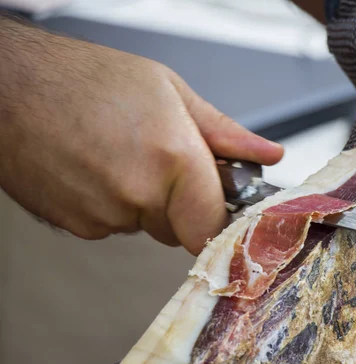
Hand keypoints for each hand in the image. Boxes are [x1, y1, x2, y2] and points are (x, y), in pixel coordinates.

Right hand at [0, 17, 282, 254]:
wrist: (10, 88)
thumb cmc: (84, 79)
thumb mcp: (169, 91)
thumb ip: (225, 134)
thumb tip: (266, 154)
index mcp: (172, 159)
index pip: (214, 226)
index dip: (218, 215)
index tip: (217, 200)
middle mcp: (138, 196)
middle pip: (182, 228)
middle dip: (181, 201)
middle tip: (161, 157)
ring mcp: (103, 217)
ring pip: (147, 225)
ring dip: (145, 200)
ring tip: (122, 154)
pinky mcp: (76, 227)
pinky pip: (115, 225)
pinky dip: (114, 204)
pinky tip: (98, 168)